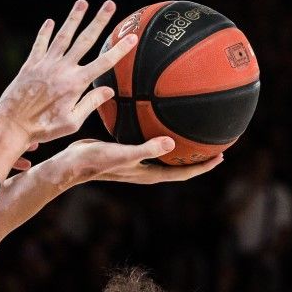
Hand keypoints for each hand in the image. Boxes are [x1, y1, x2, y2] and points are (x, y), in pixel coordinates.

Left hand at [0, 0, 136, 148]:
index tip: (133, 37)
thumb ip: (91, 104)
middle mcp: (62, 69)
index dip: (120, 49)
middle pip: (85, 40)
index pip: (104, 63)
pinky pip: (40, 44)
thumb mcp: (72, 122)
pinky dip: (45, 32)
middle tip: (110, 5)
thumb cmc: (44, 128)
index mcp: (76, 84)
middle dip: (100, 21)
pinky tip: (50, 22)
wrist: (12, 125)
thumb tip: (109, 91)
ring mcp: (45, 64)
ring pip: (63, 36)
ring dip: (74, 18)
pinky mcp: (30, 65)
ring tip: (82, 2)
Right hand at [54, 138, 224, 185]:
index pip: (182, 173)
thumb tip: (171, 143)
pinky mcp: (127, 151)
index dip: (202, 167)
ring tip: (192, 132)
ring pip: (165, 155)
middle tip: (215, 145)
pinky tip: (158, 118)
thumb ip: (146, 149)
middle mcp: (146, 169)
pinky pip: (150, 143)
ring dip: (179, 147)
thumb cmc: (94, 161)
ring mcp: (137, 161)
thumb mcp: (122, 153)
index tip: (220, 157)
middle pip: (178, 166)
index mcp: (149, 173)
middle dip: (196, 157)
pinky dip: (159, 134)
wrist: (70, 163)